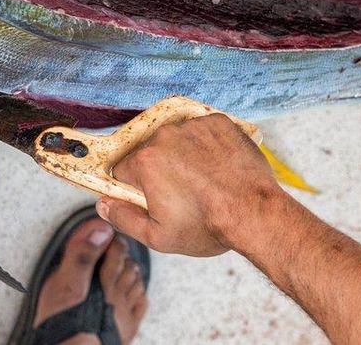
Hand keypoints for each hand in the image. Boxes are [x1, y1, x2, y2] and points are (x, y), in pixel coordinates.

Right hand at [96, 113, 283, 256]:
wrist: (256, 214)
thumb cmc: (209, 226)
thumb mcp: (159, 237)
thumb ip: (124, 219)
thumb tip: (103, 205)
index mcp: (145, 161)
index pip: (125, 170)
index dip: (138, 187)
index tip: (155, 198)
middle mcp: (165, 136)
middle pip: (151, 151)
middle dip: (162, 170)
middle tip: (184, 193)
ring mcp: (194, 126)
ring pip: (178, 139)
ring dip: (185, 155)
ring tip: (205, 180)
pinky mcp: (218, 122)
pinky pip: (203, 130)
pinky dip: (208, 145)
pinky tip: (219, 166)